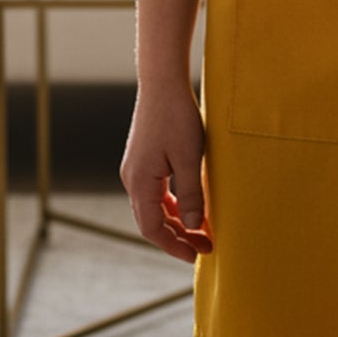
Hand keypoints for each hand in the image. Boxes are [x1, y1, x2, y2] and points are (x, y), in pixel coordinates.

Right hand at [119, 79, 212, 263]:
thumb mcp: (190, 157)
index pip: (152, 229)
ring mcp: (135, 168)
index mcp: (140, 182)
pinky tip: (191, 204)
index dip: (174, 246)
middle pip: (151, 221)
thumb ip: (192, 194)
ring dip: (176, 221)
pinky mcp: (143, 158)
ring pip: (153, 207)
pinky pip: (155, 192)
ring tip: (202, 228)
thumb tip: (195, 226)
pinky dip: (172, 204)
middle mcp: (132, 178)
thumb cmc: (177, 116)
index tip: (197, 255)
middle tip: (206, 245)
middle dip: (178, 236)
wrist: (162, 81)